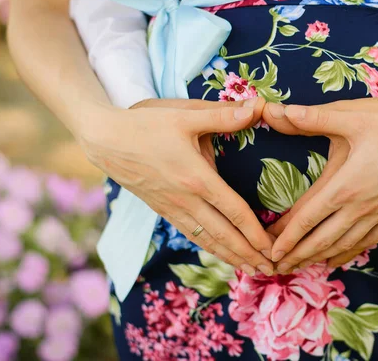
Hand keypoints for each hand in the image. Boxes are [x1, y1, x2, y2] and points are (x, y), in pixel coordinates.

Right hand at [78, 97, 273, 276]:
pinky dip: (210, 248)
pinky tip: (220, 253)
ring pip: (207, 240)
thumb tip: (259, 107)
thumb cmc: (145, 125)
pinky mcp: (163, 210)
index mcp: (197, 178)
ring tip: (252, 269)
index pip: (235, 212)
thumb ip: (224, 115)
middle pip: (224, 235)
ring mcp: (172, 209)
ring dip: (231, 257)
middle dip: (249, 254)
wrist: (104, 139)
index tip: (273, 248)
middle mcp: (186, 200)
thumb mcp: (186, 115)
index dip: (256, 233)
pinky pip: (191, 234)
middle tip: (271, 270)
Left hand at [263, 98, 377, 272]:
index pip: (306, 218)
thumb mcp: (354, 116)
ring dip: (318, 258)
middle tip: (276, 268)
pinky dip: (347, 253)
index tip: (269, 251)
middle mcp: (359, 207)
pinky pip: (366, 242)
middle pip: (320, 240)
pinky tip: (337, 258)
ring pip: (342, 245)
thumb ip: (313, 118)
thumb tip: (276, 111)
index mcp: (344, 186)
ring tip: (299, 268)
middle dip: (296, 255)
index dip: (286, 237)